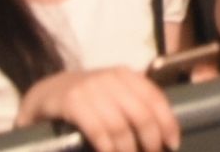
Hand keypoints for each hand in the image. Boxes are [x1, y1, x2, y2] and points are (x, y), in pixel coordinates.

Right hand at [16, 68, 178, 151]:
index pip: (155, 97)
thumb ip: (135, 104)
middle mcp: (109, 78)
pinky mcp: (70, 102)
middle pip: (140, 114)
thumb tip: (164, 131)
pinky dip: (106, 146)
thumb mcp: (114, 94)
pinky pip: (96, 129)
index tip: (172, 143)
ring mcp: (88, 89)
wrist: (46, 93)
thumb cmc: (88, 98)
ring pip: (119, 125)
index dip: (167, 122)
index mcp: (125, 74)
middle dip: (150, 141)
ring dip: (127, 149)